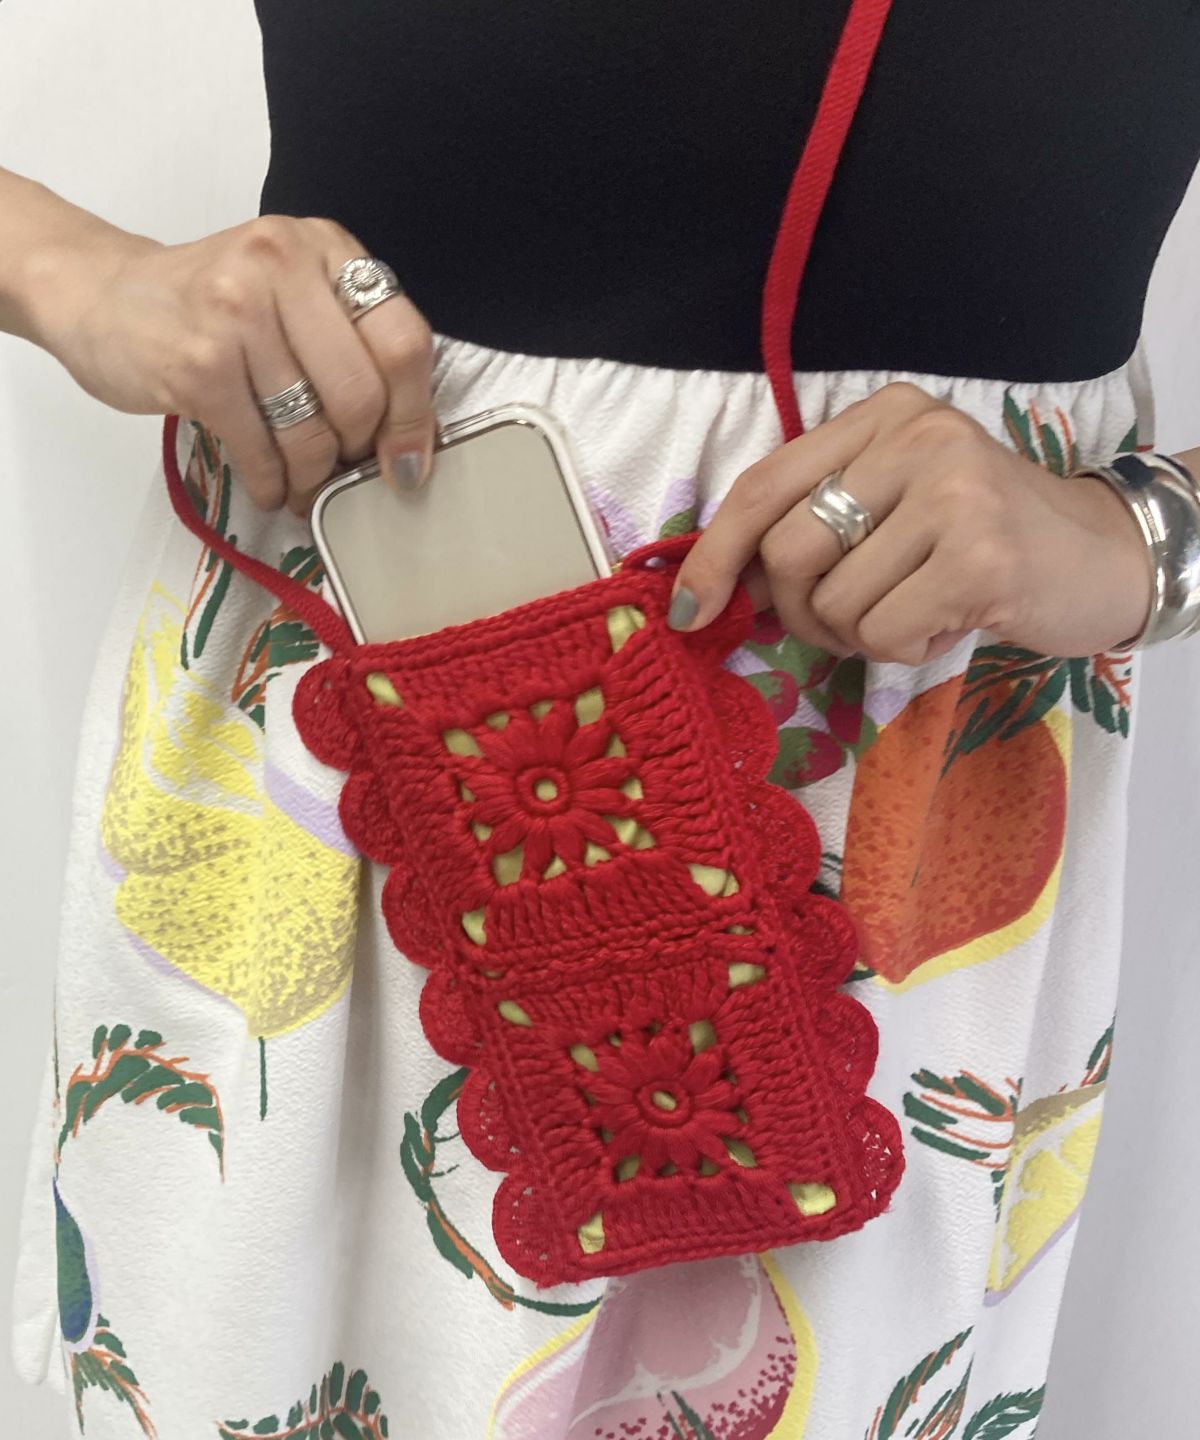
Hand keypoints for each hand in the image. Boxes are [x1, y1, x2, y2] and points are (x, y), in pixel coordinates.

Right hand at [51, 215, 436, 514]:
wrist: (103, 294)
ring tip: (304, 487)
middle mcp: (283, 264)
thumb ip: (351, 340)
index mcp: (324, 246)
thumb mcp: (293, 290)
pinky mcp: (199, 363)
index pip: (402, 340)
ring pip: (311, 430)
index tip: (409, 462)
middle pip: (361, 395)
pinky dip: (272, 483)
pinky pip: (261, 449)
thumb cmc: (212, 304)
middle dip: (359, 453)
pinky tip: (270, 486)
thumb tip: (407, 440)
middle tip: (344, 472)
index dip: (415, 415)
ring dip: (313, 478)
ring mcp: (237, 312)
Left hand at [668, 381, 1153, 661]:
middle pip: (788, 553)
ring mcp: (953, 493)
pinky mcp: (981, 556)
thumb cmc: (979, 541)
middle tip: (846, 623)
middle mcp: (916, 437)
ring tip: (917, 610)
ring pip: (835, 604)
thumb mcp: (893, 509)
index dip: (714, 553)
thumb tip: (717, 589)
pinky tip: (949, 621)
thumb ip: (813, 528)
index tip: (690, 609)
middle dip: (800, 613)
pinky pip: (883, 634)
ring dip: (862, 635)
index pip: (765, 484)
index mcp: (882, 416)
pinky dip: (905, 648)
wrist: (1103, 557)